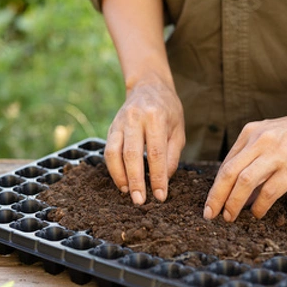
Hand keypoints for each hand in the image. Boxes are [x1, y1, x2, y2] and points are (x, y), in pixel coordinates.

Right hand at [104, 77, 185, 204]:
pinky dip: (113, 169)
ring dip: (120, 176)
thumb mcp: (178, 130)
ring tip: (128, 192)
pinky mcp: (111, 127)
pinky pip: (108, 151)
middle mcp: (135, 118)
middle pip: (131, 154)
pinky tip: (121, 181)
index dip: (157, 176)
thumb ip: (172, 155)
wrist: (148, 86)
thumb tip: (164, 180)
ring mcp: (119, 122)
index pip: (155, 152)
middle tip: (140, 201)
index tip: (160, 195)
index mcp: (156, 117)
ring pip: (114, 153)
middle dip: (135, 180)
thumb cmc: (168, 110)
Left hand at [203, 107, 286, 221]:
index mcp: (250, 133)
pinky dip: (259, 205)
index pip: (226, 165)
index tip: (210, 204)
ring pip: (244, 182)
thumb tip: (241, 194)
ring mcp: (276, 153)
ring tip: (230, 217)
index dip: (216, 187)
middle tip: (210, 215)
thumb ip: (254, 159)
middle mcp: (259, 141)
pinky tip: (257, 213)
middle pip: (228, 173)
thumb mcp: (270, 137)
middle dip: (216, 197)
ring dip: (233, 203)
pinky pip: (269, 191)